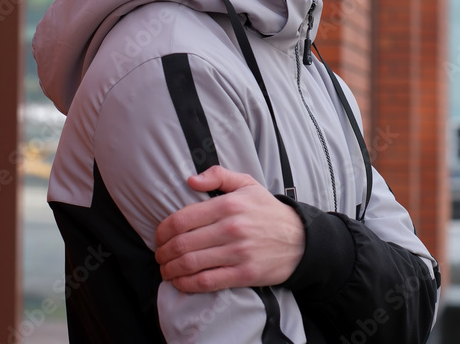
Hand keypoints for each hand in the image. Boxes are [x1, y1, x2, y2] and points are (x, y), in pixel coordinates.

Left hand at [154, 165, 304, 292]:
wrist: (300, 240)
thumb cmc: (269, 212)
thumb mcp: (247, 184)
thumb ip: (218, 176)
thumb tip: (190, 180)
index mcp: (228, 205)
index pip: (182, 219)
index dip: (163, 231)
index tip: (159, 237)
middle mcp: (231, 228)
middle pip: (183, 243)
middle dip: (163, 252)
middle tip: (159, 256)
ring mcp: (238, 253)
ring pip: (191, 264)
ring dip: (170, 269)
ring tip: (165, 270)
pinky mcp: (244, 274)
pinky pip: (207, 281)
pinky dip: (187, 284)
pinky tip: (180, 282)